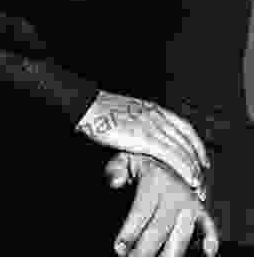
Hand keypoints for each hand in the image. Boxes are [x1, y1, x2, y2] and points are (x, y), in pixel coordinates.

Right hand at [77, 91, 208, 190]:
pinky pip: (171, 156)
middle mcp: (157, 116)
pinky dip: (183, 168)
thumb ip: (140, 122)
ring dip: (193, 168)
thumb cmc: (102, 111)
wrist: (88, 106)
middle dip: (197, 160)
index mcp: (153, 109)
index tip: (202, 158)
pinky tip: (189, 179)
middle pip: (186, 140)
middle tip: (202, 177)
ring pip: (182, 149)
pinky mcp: (144, 138)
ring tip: (199, 185)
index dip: (196, 144)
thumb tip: (143, 135)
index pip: (184, 127)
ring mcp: (151, 126)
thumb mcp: (127, 112)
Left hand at [105, 153, 218, 255]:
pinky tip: (206, 252)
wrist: (166, 158)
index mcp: (154, 179)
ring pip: (182, 235)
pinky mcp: (200, 211)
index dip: (130, 231)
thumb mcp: (124, 160)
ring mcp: (190, 203)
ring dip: (169, 254)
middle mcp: (174, 192)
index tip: (119, 248)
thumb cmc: (141, 163)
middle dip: (145, 250)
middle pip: (160, 228)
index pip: (142, 210)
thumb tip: (115, 182)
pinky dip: (210, 240)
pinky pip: (209, 227)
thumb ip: (115, 170)